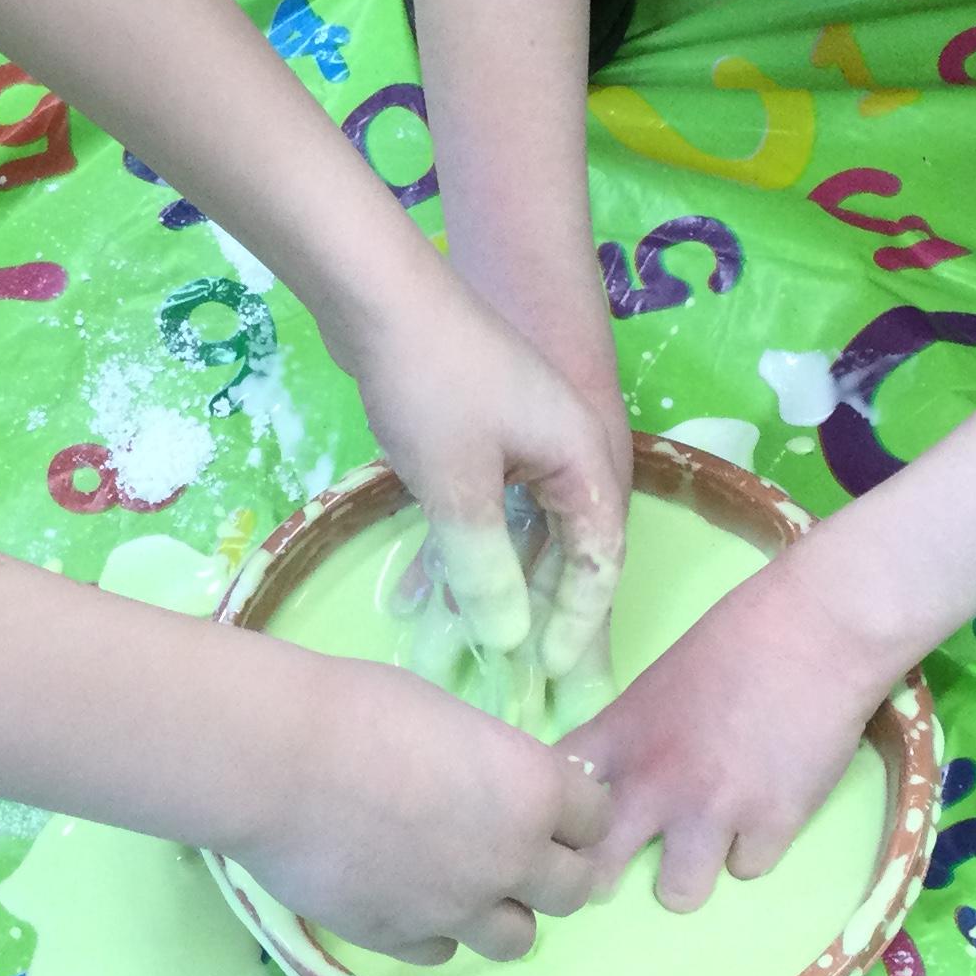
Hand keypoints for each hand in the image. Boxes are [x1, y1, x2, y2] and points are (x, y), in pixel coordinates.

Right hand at [223, 653, 610, 963]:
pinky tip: (405, 895)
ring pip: (517, 939)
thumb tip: (490, 784)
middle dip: (550, 870)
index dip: (572, 811)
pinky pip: (443, 950)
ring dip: (500, 912)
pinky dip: (435, 928)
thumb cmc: (358, 708)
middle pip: (571, 891)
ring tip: (462, 883)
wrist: (276, 761)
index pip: (594, 818)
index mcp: (533, 790)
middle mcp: (510, 859)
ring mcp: (457, 910)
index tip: (548, 805)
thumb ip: (490, 763)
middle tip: (512, 848)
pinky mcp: (401, 940)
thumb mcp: (449, 716)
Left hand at [335, 279, 627, 688]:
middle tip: (534, 682)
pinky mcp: (478, 433)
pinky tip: (429, 593)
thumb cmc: (432, 386)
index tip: (551, 676)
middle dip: (545, 615)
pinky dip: (464, 549)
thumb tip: (507, 639)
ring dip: (499, 586)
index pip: (599, 560)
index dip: (579, 623)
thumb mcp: (457, 487)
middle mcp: (565, 449)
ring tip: (477, 648)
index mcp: (582, 458)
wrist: (377, 293)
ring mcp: (520, 439)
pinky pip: (485, 508)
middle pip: (568, 548)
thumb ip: (485, 567)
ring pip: (521, 531)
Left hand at [559, 547, 899, 909]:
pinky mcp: (771, 826)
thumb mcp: (660, 681)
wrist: (819, 628)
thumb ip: (635, 735)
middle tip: (621, 871)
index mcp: (619, 736)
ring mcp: (713, 811)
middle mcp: (654, 783)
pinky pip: (747, 869)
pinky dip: (755, 847)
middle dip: (602, 879)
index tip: (569, 827)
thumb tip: (626, 774)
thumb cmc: (740, 635)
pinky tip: (764, 810)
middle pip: (595, 871)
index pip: (558, 799)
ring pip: (678, 894)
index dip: (558, 820)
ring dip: (691, 872)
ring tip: (707, 842)